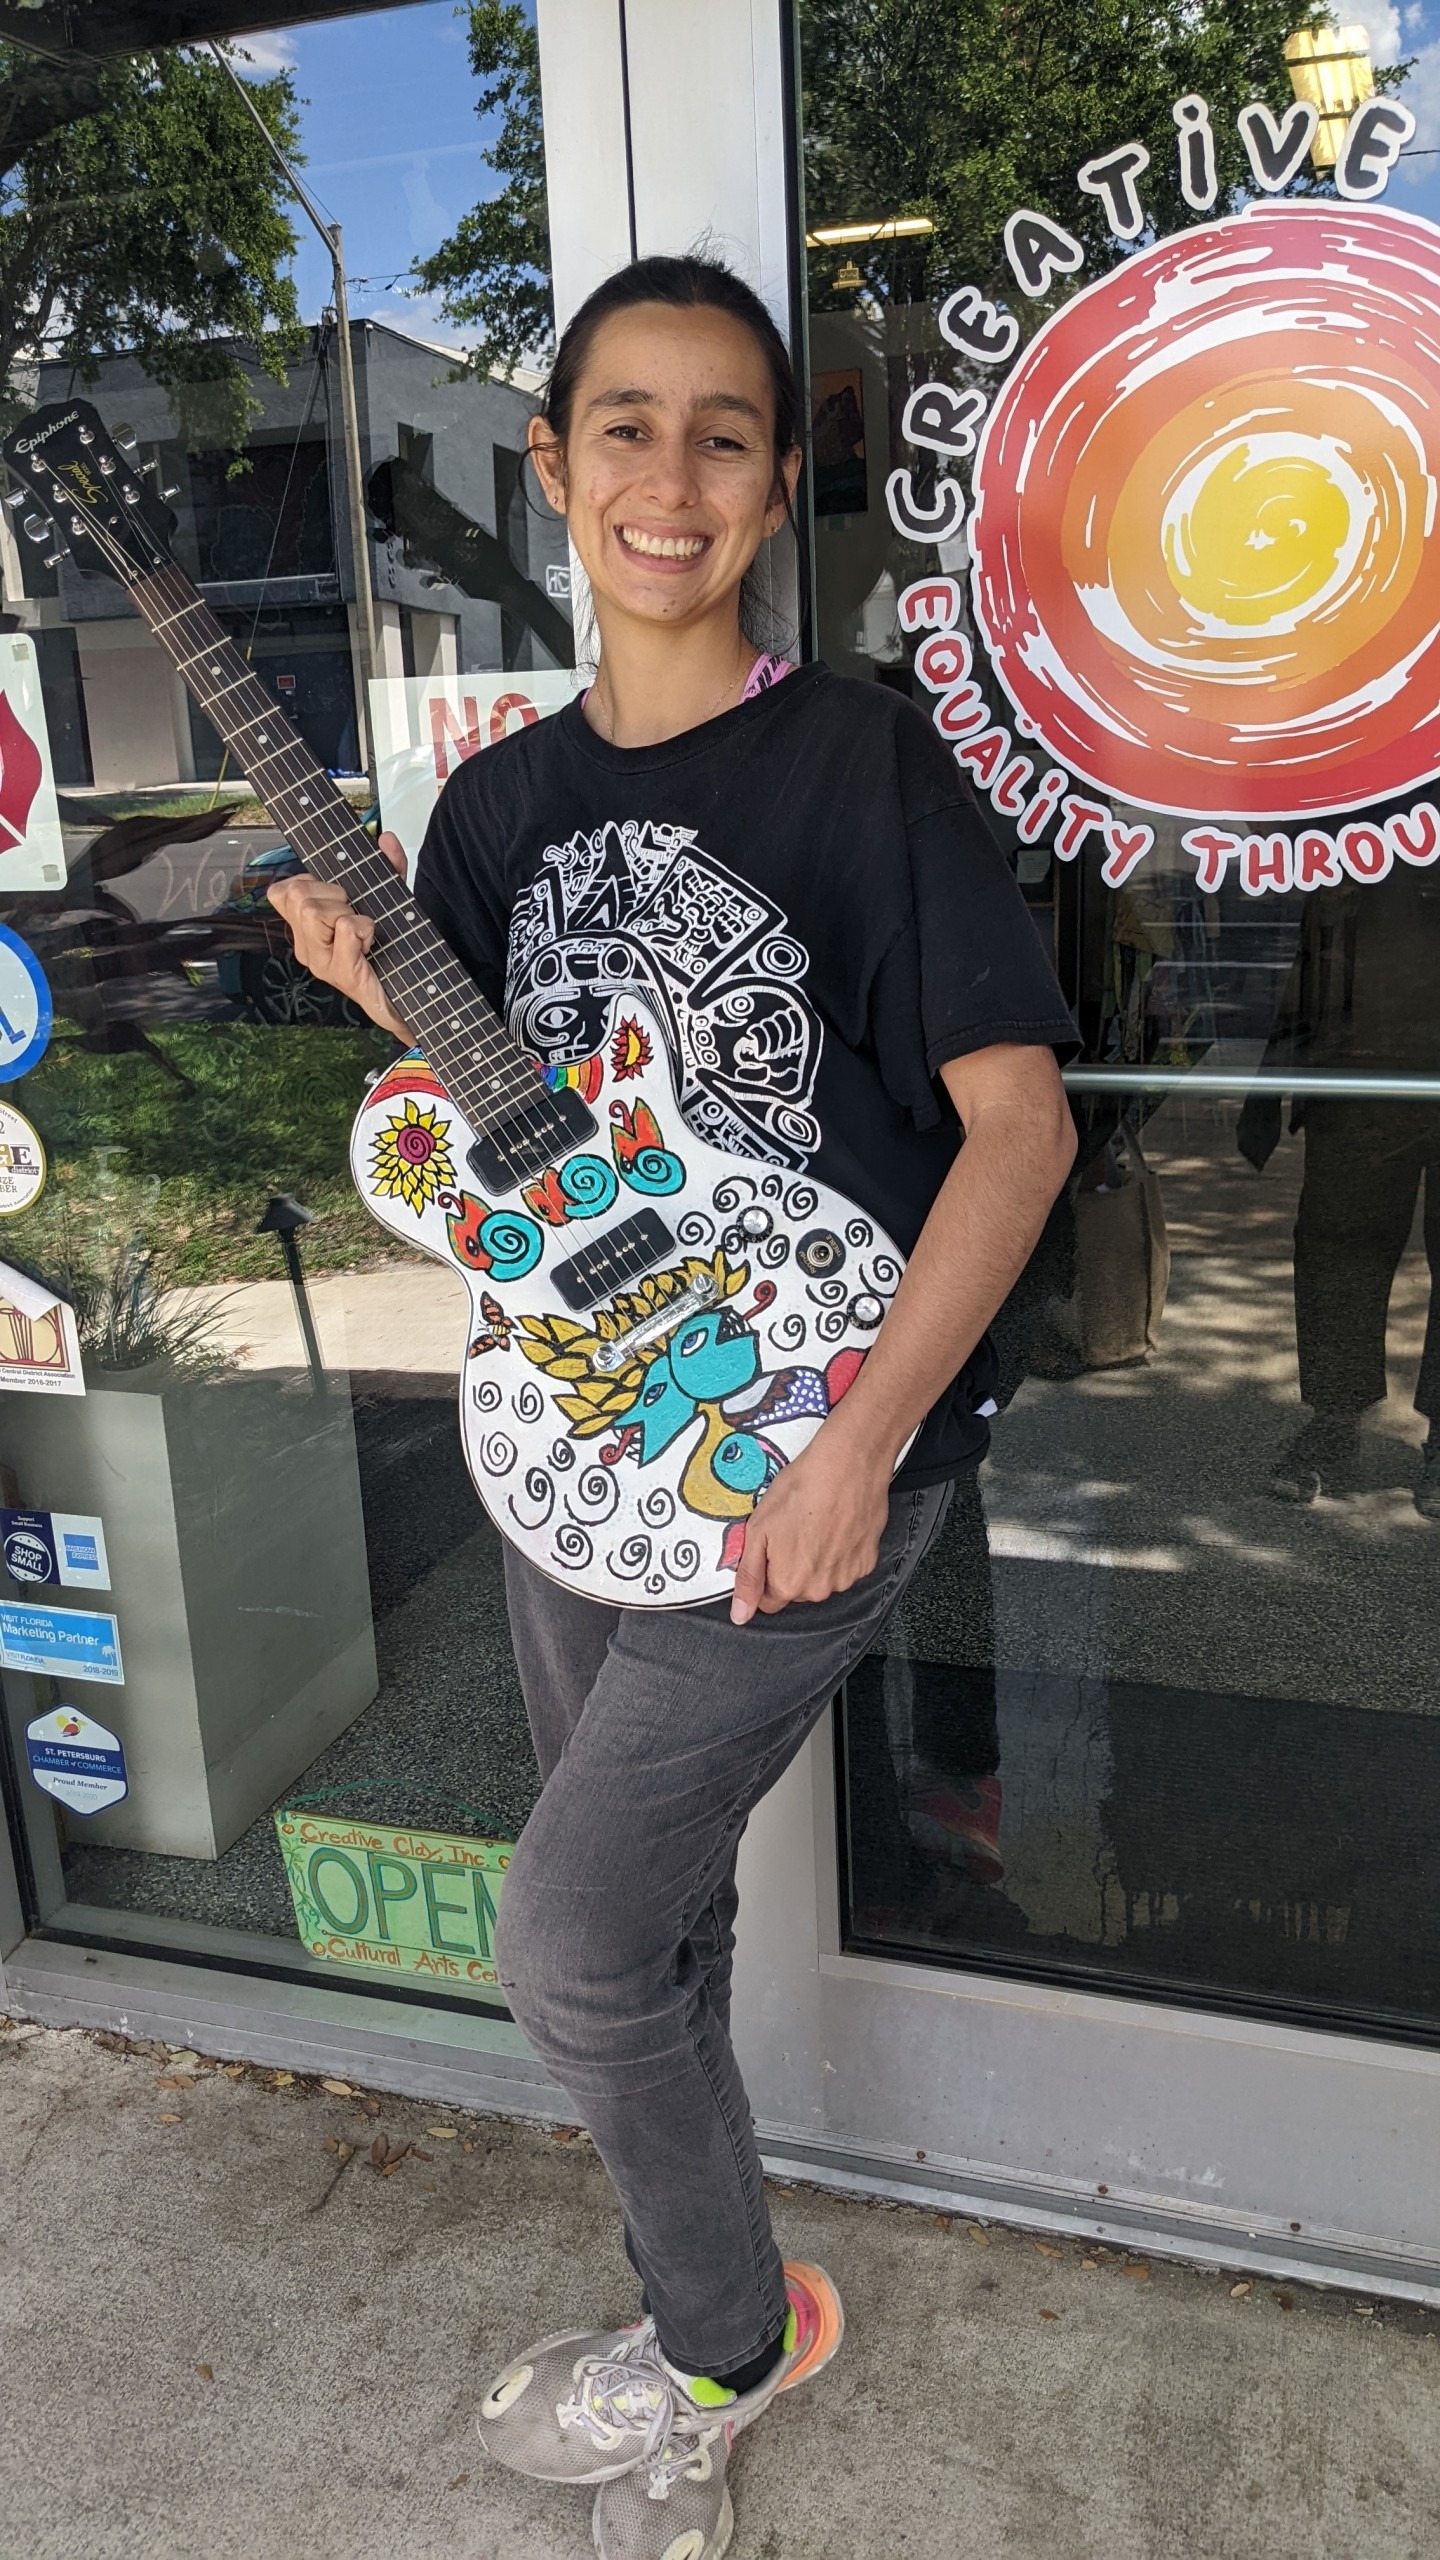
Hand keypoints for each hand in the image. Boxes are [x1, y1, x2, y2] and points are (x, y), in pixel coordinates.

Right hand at [266, 830, 411, 1040]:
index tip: (340, 897)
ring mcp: (322, 964)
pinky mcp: (342, 975)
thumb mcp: (389, 904)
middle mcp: (308, 949)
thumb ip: (388, 870)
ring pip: (314, 909)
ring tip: (365, 934)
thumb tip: (386, 839)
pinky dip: (366, 928)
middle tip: (355, 916)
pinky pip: (346, 927)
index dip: (313, 882)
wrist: (413, 1003)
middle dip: (333, 894)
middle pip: (297, 894)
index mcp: (308, 932)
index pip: (283, 891)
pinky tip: (372, 946)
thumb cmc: (395, 956)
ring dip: (348, 912)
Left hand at [730, 1421, 890, 1623]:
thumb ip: (748, 1577)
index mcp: (788, 1584)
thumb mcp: (757, 1530)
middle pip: (797, 1590)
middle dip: (791, 1568)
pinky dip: (841, 1552)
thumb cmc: (800, 1490)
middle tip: (794, 1530)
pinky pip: (846, 1567)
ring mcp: (847, 1577)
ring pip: (823, 1580)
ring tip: (818, 1524)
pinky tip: (838, 1524)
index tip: (771, 1548)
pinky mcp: (868, 1562)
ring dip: (818, 1561)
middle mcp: (819, 1590)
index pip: (768, 1600)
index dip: (765, 1574)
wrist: (848, 1465)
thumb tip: (740, 1615)